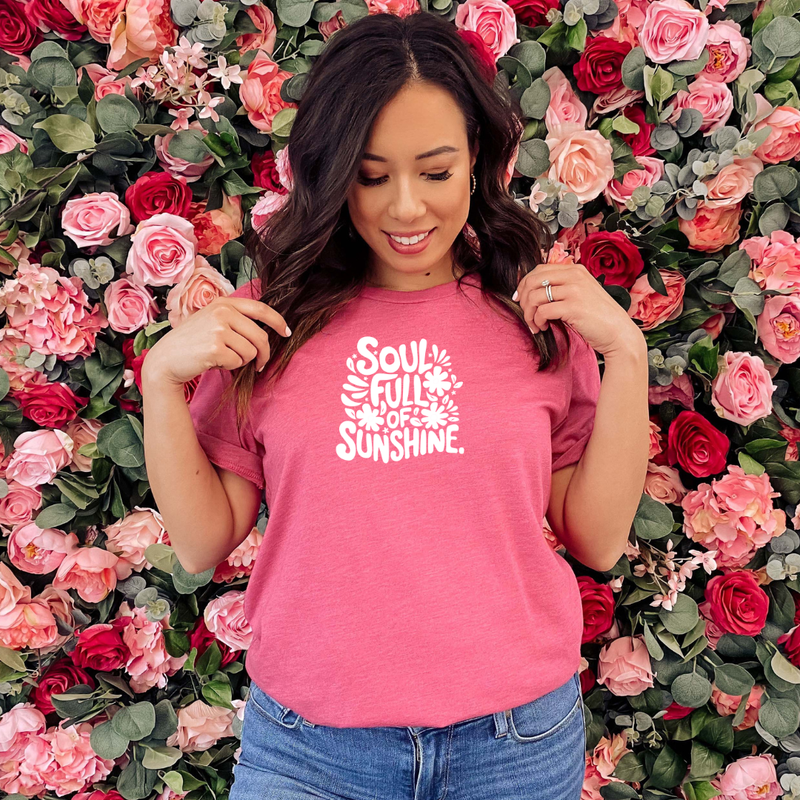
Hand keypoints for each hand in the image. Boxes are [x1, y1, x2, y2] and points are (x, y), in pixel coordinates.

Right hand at [142, 296, 290, 387]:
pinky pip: (238, 362)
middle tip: (259, 365)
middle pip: (260, 336)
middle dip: (264, 354)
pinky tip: (214, 363)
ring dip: (242, 361)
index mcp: (223, 303)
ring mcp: (218, 329)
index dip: (277, 321)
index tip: (286, 332)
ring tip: (224, 358)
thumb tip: (267, 330)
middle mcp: (221, 312)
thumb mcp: (211, 321)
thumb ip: (234, 319)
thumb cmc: (191, 344)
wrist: (165, 360)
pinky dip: (230, 367)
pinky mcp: (215, 347)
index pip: (260, 308)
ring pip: (251, 351)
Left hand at [512, 262, 645, 357]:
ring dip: (529, 313)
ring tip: (535, 324)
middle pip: (533, 280)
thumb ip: (563, 288)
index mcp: (576, 270)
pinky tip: (543, 328)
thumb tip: (535, 292)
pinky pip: (542, 311)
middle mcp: (575, 276)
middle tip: (524, 312)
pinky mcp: (573, 306)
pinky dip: (537, 321)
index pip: (540, 270)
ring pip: (535, 296)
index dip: (524, 283)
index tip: (520, 298)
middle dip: (523, 298)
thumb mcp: (582, 294)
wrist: (619, 333)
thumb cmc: (599, 318)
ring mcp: (574, 290)